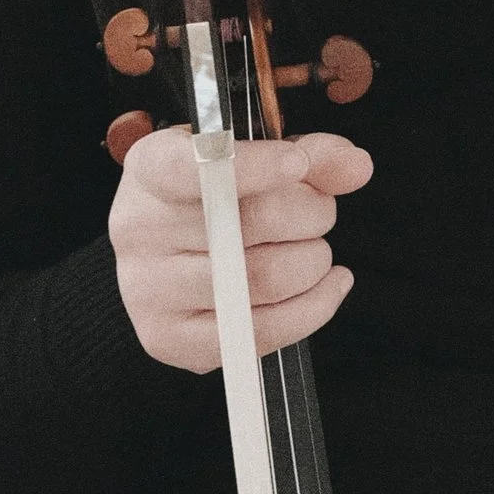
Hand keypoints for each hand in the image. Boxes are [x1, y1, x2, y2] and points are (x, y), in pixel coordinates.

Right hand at [110, 123, 371, 372]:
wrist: (165, 255)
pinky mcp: (169, 340)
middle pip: (251, 222)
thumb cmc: (214, 197)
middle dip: (311, 213)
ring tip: (315, 251)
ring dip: (313, 262)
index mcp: (150, 169)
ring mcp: (148, 290)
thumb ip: (308, 154)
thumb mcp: (252, 156)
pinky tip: (328, 286)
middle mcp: (138, 229)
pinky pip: (259, 333)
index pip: (197, 166)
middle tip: (322, 210)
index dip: (254, 166)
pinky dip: (312, 309)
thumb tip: (354, 167)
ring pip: (262, 280)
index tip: (298, 163)